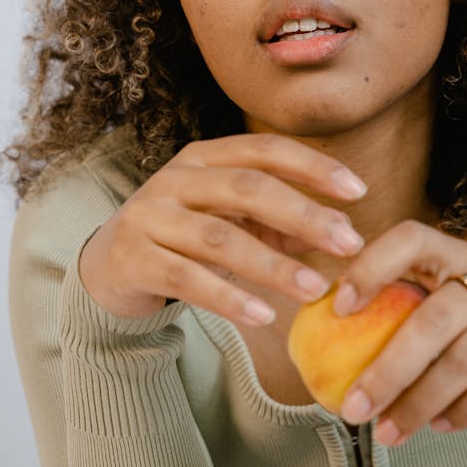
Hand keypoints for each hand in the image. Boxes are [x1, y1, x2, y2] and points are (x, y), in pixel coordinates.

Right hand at [79, 133, 365, 321]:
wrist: (108, 268)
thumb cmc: (185, 238)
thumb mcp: (233, 222)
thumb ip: (282, 225)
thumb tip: (343, 231)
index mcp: (204, 157)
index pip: (265, 150)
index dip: (313, 167)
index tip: (358, 190)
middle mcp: (176, 178)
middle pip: (248, 188)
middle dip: (304, 214)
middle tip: (349, 243)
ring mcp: (151, 216)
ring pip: (221, 237)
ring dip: (273, 266)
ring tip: (316, 289)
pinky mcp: (135, 258)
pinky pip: (188, 279)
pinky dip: (230, 298)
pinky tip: (266, 316)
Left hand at [333, 222, 466, 444]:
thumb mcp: (450, 275)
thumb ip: (404, 291)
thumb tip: (327, 326)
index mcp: (452, 250)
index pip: (410, 240)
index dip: (372, 268)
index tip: (338, 307)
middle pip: (434, 321)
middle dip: (389, 371)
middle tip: (354, 409)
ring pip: (464, 361)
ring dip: (421, 404)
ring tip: (388, 432)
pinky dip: (465, 411)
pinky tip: (438, 426)